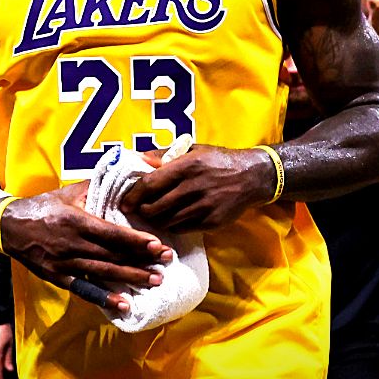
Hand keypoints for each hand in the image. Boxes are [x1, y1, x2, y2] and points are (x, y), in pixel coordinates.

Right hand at [0, 185, 172, 316]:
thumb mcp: (68, 192)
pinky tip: (123, 304)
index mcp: (75, 220)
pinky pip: (83, 289)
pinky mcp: (57, 276)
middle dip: (141, 260)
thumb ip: (96, 187)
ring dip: (130, 278)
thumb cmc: (43, 206)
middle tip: (166, 264)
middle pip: (112, 254)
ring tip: (154, 281)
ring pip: (103, 272)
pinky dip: (104, 297)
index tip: (158, 244)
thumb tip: (126, 180)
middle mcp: (71, 243)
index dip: (136, 240)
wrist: (8, 226)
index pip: (112, 232)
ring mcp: (63, 262)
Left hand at [120, 144, 274, 233]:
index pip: (150, 184)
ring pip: (168, 221)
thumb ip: (165, 155)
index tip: (125, 202)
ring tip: (154, 216)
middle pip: (155, 206)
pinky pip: (183, 228)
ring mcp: (204, 206)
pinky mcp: (212, 221)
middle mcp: (194, 186)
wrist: (253, 177)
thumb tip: (139, 158)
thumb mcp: (194, 150)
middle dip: (142, 211)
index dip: (133, 195)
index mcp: (187, 166)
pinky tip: (172, 220)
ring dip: (156, 220)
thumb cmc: (219, 160)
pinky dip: (173, 226)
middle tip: (138, 211)